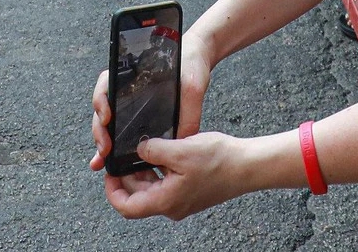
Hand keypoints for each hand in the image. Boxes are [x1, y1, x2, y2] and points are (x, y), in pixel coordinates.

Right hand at [89, 29, 217, 171]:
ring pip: (107, 122)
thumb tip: (180, 142)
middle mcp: (125, 88)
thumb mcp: (192, 86)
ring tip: (102, 160)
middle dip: (99, 130)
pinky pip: (121, 130)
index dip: (101, 101)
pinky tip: (110, 161)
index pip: (106, 84)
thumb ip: (189, 112)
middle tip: (105, 148)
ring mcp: (130, 102)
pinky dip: (114, 146)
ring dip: (102, 141)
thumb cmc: (190, 64)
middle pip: (102, 108)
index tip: (106, 117)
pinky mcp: (139, 115)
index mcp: (132, 73)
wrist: (196, 58)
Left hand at [105, 130, 266, 220]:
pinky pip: (166, 185)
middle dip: (128, 176)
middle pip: (138, 197)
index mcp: (165, 201)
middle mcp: (171, 206)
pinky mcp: (190, 192)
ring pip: (152, 189)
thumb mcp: (180, 149)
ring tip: (144, 149)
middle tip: (125, 153)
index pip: (127, 207)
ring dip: (144, 172)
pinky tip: (163, 152)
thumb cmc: (219, 160)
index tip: (109, 172)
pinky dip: (159, 170)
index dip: (112, 191)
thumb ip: (153, 150)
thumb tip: (138, 149)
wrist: (248, 166)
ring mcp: (181, 201)